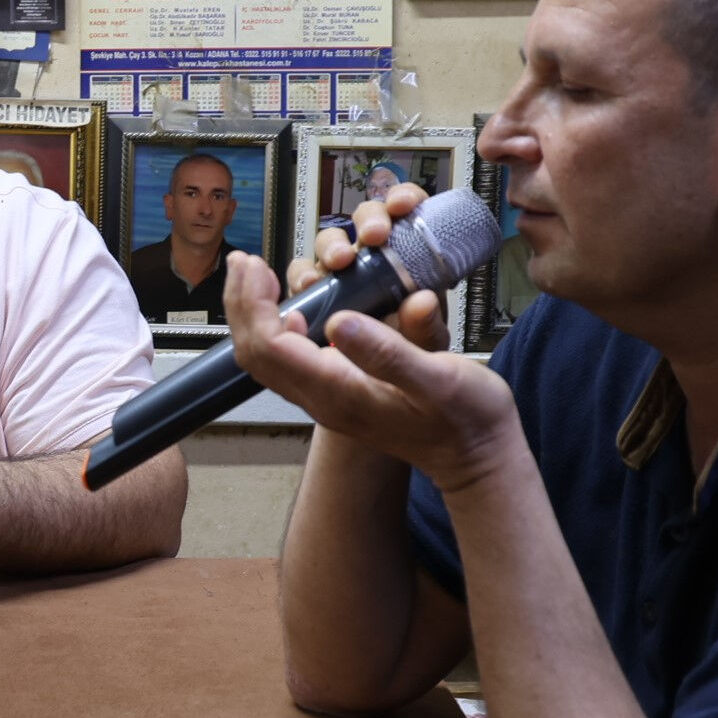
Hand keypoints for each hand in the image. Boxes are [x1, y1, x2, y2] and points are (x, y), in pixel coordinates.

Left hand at [219, 186, 522, 497]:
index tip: (255, 266)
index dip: (254, 303)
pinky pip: (288, 358)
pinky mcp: (337, 389)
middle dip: (242, 302)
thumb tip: (339, 322)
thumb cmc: (465, 419)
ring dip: (255, 312)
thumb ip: (389, 353)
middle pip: (254, 351)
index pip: (270, 346)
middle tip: (245, 262)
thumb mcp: (439, 379)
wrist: (476, 455)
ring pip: (266, 355)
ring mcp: (328, 396)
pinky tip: (290, 304)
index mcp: (339, 392)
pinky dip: (276, 324)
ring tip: (258, 274)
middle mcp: (323, 396)